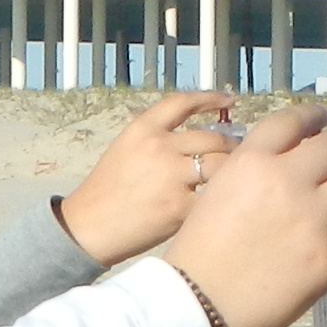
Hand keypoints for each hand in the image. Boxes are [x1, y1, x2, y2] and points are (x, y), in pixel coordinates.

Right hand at [55, 92, 238, 264]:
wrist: (88, 227)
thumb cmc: (106, 193)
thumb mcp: (125, 149)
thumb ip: (158, 139)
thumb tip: (200, 139)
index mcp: (143, 129)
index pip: (183, 103)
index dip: (210, 99)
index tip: (229, 100)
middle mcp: (159, 146)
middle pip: (212, 138)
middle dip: (230, 147)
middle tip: (238, 155)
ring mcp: (171, 176)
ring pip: (220, 166)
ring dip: (231, 173)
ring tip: (234, 180)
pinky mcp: (179, 206)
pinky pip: (213, 198)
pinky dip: (219, 202)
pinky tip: (221, 205)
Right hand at [159, 101, 326, 326]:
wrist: (195, 304)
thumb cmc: (199, 253)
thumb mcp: (217, 193)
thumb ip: (252, 172)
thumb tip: (288, 165)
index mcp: (252, 161)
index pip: (294, 121)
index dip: (314, 118)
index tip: (324, 121)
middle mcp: (285, 182)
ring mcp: (311, 220)